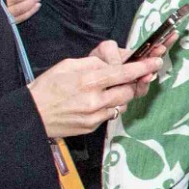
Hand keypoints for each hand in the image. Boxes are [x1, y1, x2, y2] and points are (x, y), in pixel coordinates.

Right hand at [29, 50, 161, 139]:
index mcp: (88, 80)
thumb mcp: (68, 65)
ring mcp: (95, 116)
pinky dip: (110, 106)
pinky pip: (110, 114)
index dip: (142, 67)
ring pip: (122, 104)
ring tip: (109, 89)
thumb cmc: (47, 86)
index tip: (156, 62)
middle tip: (132, 77)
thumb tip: (113, 63)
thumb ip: (94, 63)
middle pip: (129, 91)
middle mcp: (95, 100)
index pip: (124, 73)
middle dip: (133, 83)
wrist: (32, 114)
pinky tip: (98, 101)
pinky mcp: (93, 127)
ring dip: (121, 95)